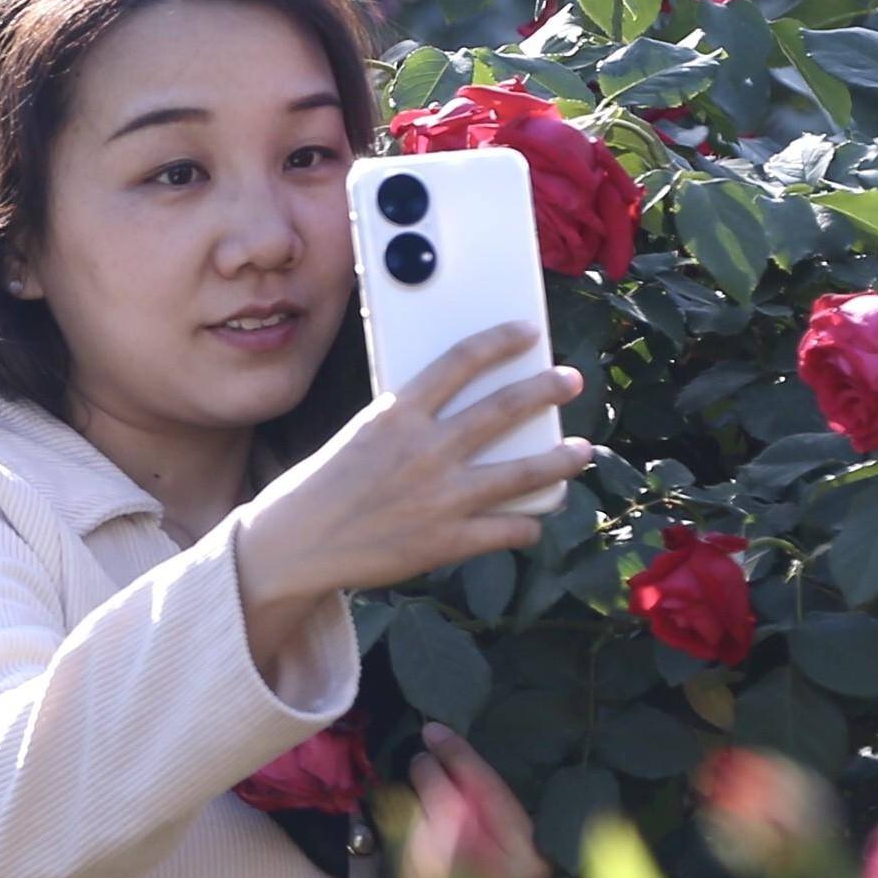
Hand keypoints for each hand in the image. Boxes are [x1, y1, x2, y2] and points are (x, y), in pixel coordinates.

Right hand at [237, 326, 592, 621]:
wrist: (297, 545)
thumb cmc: (321, 488)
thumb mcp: (360, 435)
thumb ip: (406, 424)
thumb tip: (451, 415)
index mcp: (398, 414)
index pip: (461, 361)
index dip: (501, 341)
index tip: (527, 332)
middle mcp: (426, 450)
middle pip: (504, 408)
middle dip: (546, 389)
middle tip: (570, 379)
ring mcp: (442, 497)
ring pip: (523, 471)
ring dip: (561, 459)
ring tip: (581, 449)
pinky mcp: (447, 541)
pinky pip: (507, 529)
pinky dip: (526, 523)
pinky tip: (533, 519)